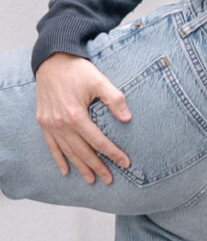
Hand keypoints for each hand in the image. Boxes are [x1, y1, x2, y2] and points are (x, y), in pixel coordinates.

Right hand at [35, 53, 131, 183]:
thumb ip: (114, 99)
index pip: (98, 141)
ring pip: (68, 151)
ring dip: (80, 167)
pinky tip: (66, 170)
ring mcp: (50, 124)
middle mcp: (61, 124)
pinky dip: (59, 159)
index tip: (125, 162)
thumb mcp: (99, 80)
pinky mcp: (44, 122)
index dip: (112, 153)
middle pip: (82, 151)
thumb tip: (128, 118)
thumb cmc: (78, 70)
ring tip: (92, 179)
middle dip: (97, 166)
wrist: (52, 60)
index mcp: (76, 115)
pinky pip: (51, 146)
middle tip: (109, 180)